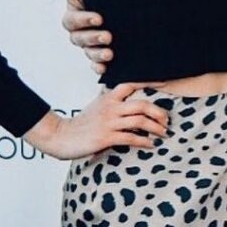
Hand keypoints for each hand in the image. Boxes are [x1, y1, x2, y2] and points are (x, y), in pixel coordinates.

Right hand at [22, 83, 168, 159]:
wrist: (60, 136)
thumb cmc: (81, 123)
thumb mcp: (98, 106)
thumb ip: (114, 102)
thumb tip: (132, 103)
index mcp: (109, 97)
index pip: (132, 84)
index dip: (150, 82)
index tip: (165, 83)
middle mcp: (111, 107)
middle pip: (143, 104)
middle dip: (159, 112)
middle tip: (166, 120)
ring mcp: (109, 122)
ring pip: (140, 121)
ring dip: (156, 128)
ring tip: (163, 133)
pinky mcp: (106, 138)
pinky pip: (131, 138)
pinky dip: (144, 141)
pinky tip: (150, 145)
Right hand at [60, 0, 112, 74]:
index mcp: (74, 14)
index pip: (73, 19)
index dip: (84, 20)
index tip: (100, 18)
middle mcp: (80, 30)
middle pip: (79, 38)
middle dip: (93, 38)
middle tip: (108, 36)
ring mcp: (90, 42)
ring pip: (88, 52)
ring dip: (97, 54)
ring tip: (109, 54)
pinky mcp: (100, 51)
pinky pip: (96, 63)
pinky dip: (98, 67)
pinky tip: (105, 68)